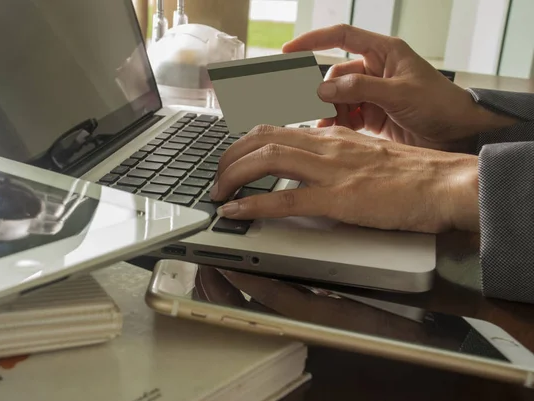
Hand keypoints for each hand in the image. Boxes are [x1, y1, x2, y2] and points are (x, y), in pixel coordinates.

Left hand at [211, 124, 478, 233]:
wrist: (447, 184)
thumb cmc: (414, 175)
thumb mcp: (367, 156)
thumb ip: (337, 159)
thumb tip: (313, 171)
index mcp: (332, 136)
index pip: (276, 128)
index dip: (245, 142)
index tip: (232, 156)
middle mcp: (326, 145)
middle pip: (261, 139)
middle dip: (229, 157)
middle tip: (217, 177)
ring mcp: (331, 170)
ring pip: (265, 160)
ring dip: (232, 176)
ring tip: (217, 193)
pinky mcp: (339, 199)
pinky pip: (284, 199)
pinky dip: (253, 204)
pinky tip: (236, 211)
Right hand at [282, 24, 517, 151]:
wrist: (458, 133)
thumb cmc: (441, 104)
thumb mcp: (400, 93)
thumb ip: (361, 89)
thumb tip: (325, 89)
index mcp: (384, 52)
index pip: (342, 37)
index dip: (314, 40)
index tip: (289, 51)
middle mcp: (374, 70)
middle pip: (334, 75)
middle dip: (323, 92)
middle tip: (313, 107)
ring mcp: (371, 94)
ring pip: (336, 98)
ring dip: (329, 112)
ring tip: (326, 126)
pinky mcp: (370, 116)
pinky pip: (344, 116)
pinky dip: (336, 125)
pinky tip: (333, 133)